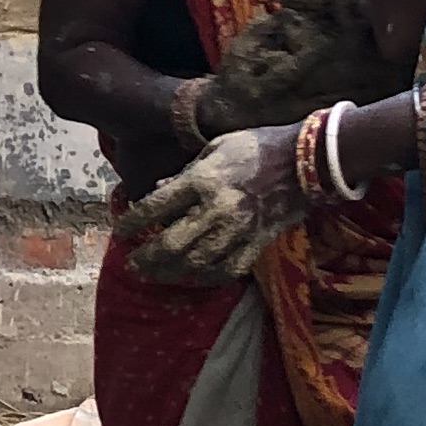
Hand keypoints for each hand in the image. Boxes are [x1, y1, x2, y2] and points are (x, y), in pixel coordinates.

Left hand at [113, 122, 304, 285]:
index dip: (132, 223)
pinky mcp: (256, 245)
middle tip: (132, 262)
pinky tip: (191, 276)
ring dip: (169, 273)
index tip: (120, 231)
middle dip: (146, 257)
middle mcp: (215, 210)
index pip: (154, 208)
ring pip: (194, 264)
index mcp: (201, 181)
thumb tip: (158, 190)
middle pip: (169, 244)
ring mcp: (237, 232)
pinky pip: (225, 271)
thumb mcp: (214, 149)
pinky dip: (204, 278)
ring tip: (154, 274)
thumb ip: (184, 173)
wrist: (304, 162)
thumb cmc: (255, 147)